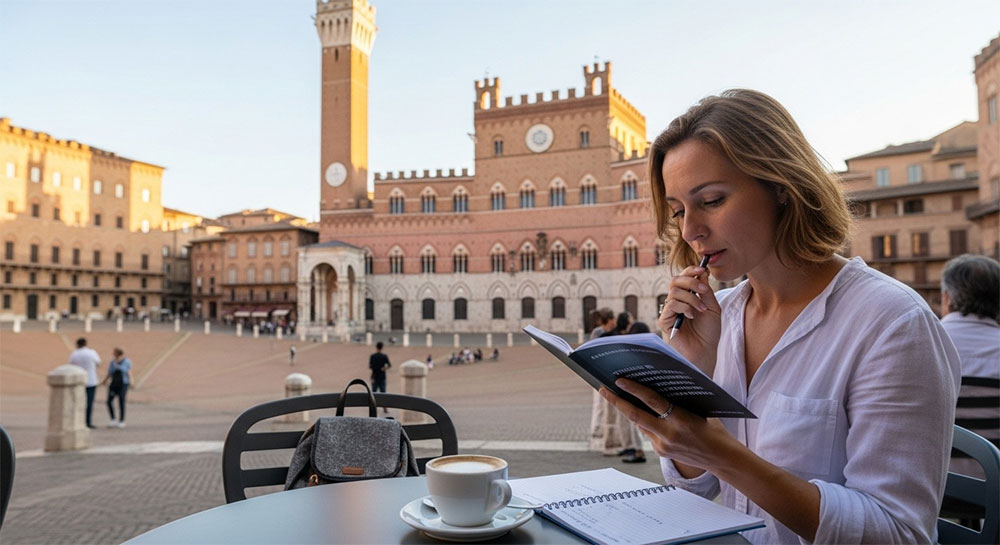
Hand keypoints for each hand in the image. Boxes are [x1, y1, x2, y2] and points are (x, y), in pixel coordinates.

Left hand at [601, 379, 735, 471]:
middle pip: (636, 416)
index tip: (619, 380)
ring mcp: (663, 446)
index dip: (634, 389)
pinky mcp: (661, 452)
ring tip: (615, 395)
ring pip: (639, 424)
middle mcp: (669, 434)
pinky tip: (635, 410)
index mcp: (681, 419)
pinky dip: (642, 421)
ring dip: (627, 410)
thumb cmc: (713, 427)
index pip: (652, 401)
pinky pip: (647, 432)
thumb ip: (678, 399)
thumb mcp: (699, 409)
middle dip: (617, 401)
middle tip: (603, 389)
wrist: (722, 457)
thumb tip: (655, 383)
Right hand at [658, 265, 720, 372]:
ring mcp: (669, 311)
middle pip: (675, 280)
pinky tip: (691, 316)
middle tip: (703, 290)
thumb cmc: (709, 332)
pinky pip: (671, 305)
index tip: (704, 269)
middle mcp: (676, 302)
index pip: (683, 277)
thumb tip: (702, 272)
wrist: (705, 351)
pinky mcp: (664, 320)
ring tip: (701, 309)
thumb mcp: (712, 308)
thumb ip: (706, 291)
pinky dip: (684, 307)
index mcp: (687, 297)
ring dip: (691, 298)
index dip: (691, 270)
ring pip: (674, 292)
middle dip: (691, 281)